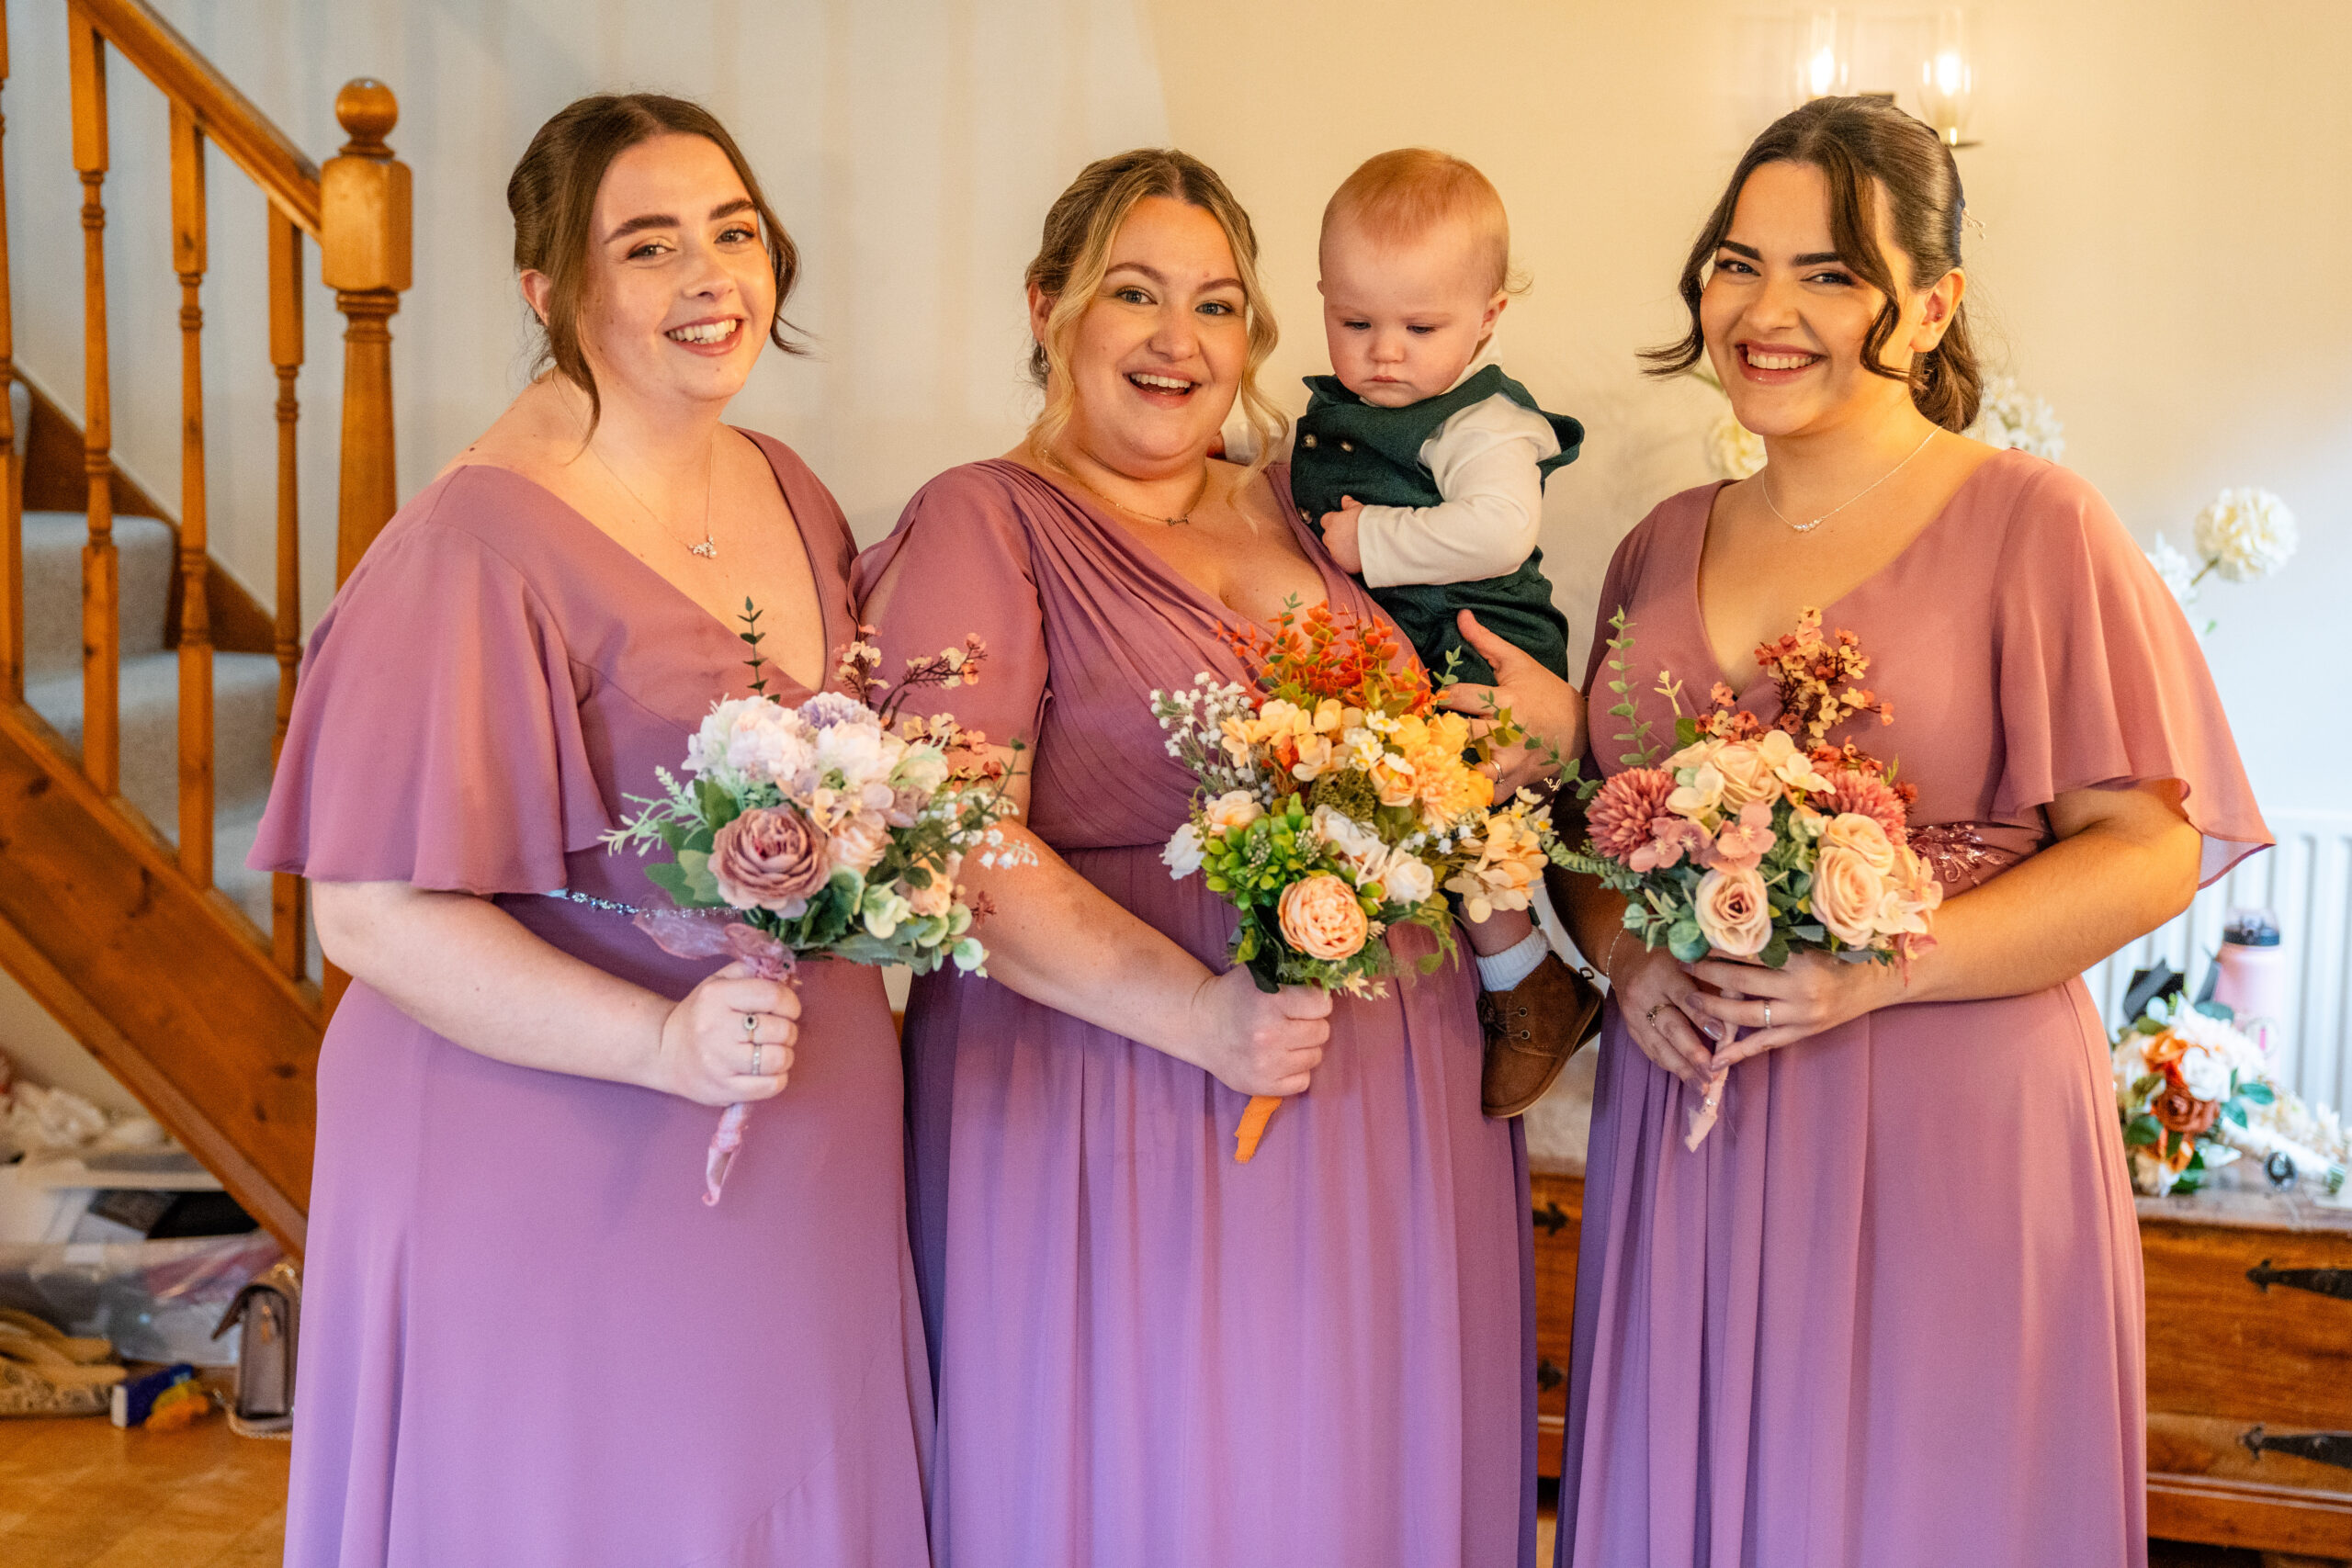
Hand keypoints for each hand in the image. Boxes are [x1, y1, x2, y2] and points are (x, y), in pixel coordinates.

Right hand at [648, 960, 802, 1106]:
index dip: (791, 1003)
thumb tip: (788, 973)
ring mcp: (719, 1062)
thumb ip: (752, 970)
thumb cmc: (701, 1014)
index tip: (789, 1009)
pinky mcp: (724, 1089)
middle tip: (780, 1032)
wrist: (663, 1051)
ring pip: (778, 1059)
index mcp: (718, 996)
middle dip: (789, 1030)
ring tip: (774, 1051)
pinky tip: (768, 1071)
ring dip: (786, 1055)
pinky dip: (778, 1078)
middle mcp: (717, 1029)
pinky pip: (771, 1086)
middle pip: (780, 1029)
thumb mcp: (719, 981)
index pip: (773, 995)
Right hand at [1187, 964, 1331, 1096]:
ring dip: (1304, 1047)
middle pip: (1322, 1031)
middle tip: (1292, 1021)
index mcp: (1269, 1002)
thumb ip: (1293, 974)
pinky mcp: (1263, 1086)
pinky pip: (1304, 1081)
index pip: (1322, 1005)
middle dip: (1311, 1024)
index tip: (1304, 1002)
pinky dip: (1296, 1070)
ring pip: (1315, 1056)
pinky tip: (1279, 1058)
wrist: (1200, 1026)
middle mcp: (1268, 1035)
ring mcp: (1266, 1064)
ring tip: (1284, 1039)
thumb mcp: (1259, 973)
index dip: (1315, 1001)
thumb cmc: (1234, 995)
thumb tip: (1329, 983)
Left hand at [1319, 496, 1365, 573]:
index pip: (1325, 520)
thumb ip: (1349, 505)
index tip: (1343, 523)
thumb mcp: (1359, 509)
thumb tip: (1345, 499)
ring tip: (1357, 546)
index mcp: (1332, 522)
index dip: (1334, 522)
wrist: (1381, 541)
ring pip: (1335, 550)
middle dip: (1336, 536)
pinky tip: (1360, 555)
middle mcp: (1330, 538)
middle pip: (1328, 537)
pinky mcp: (1344, 565)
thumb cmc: (1370, 521)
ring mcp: (1336, 553)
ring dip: (1342, 549)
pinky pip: (1344, 562)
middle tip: (1351, 536)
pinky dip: (1349, 560)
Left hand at [1440, 611, 1582, 796]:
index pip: (1459, 697)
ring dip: (1454, 768)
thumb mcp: (1518, 662)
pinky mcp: (1517, 780)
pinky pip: (1489, 794)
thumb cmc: (1544, 691)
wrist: (1581, 727)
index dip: (1438, 697)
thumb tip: (1461, 615)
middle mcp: (1507, 732)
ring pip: (1473, 770)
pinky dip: (1475, 791)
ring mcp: (1512, 760)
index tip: (1427, 699)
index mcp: (1505, 699)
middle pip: (1460, 737)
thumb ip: (1486, 641)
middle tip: (1425, 735)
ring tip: (1438, 762)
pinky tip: (1462, 783)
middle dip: (1439, 736)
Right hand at [1608, 941, 1718, 1086]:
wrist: (1626, 958)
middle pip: (1670, 1026)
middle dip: (1692, 1052)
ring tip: (1701, 1086)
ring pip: (1658, 1045)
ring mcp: (1633, 1012)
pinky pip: (1650, 1050)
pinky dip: (1669, 1065)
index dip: (1702, 1016)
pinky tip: (1685, 1077)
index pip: (1684, 996)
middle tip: (1712, 1072)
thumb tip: (1737, 1010)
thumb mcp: (1690, 960)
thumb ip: (1712, 982)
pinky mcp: (1629, 1027)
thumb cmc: (1668, 958)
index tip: (1721, 1034)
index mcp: (1662, 971)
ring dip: (1681, 1068)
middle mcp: (1644, 992)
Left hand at [1681, 950, 1906, 1067]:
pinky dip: (1738, 1053)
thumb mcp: (1808, 941)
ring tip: (1690, 999)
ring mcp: (1801, 1015)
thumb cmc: (1838, 955)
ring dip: (1714, 1008)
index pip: (1749, 951)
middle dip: (1708, 974)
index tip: (1694, 939)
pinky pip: (1764, 1045)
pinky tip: (1714, 1061)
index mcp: (1800, 959)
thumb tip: (1726, 930)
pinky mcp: (1802, 1033)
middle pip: (1742, 982)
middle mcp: (1800, 989)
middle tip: (1682, 965)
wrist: (1875, 982)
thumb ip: (1774, 940)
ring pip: (1747, 1015)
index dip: (1718, 946)